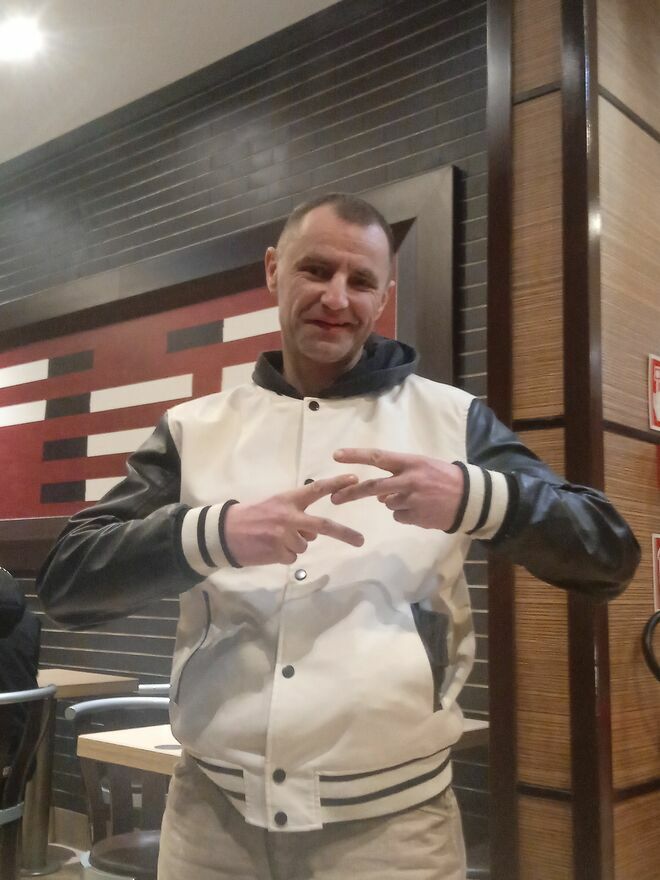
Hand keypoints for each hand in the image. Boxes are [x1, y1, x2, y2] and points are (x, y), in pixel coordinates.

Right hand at [224, 474, 364, 565]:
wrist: (225, 532)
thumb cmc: (251, 517)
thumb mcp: (274, 506)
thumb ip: (295, 514)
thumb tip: (314, 532)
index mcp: (288, 500)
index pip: (316, 489)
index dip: (336, 484)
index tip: (354, 479)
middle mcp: (288, 516)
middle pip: (323, 526)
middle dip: (345, 534)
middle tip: (361, 541)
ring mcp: (283, 535)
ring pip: (304, 545)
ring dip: (294, 545)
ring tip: (273, 539)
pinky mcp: (277, 551)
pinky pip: (292, 558)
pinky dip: (284, 556)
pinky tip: (269, 548)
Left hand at [331, 448, 463, 530]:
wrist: (471, 498)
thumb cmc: (445, 478)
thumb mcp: (423, 467)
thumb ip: (400, 476)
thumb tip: (380, 495)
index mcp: (411, 462)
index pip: (378, 457)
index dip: (356, 456)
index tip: (337, 456)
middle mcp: (409, 480)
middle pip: (373, 487)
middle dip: (351, 493)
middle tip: (334, 498)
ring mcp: (413, 500)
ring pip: (388, 504)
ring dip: (396, 503)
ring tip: (418, 499)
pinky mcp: (417, 517)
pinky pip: (400, 516)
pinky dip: (406, 514)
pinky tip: (423, 509)